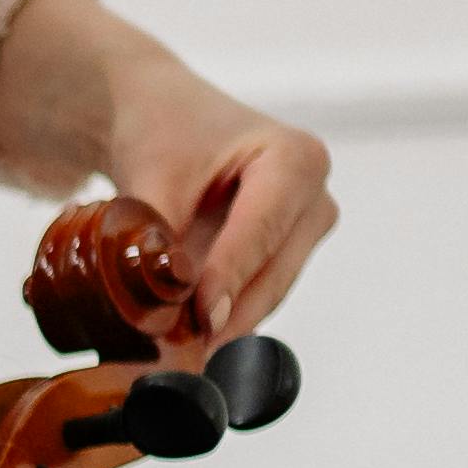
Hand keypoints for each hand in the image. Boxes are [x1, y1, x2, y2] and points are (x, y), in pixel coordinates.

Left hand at [0, 0, 335, 346]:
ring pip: (267, 292)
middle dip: (226, 313)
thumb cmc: (164, 130)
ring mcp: (306, 229)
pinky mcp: (285, 255)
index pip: (261, 232)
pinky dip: (222, 316)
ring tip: (176, 348)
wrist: (162, 119)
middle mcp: (314, 195)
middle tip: (178, 348)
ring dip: (224, 322)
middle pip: (273, 272)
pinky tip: (187, 338)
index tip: (201, 319)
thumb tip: (162, 304)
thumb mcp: (153, 176)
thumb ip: (159, 239)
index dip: (229, 279)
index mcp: (296, 159)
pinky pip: (256, 295)